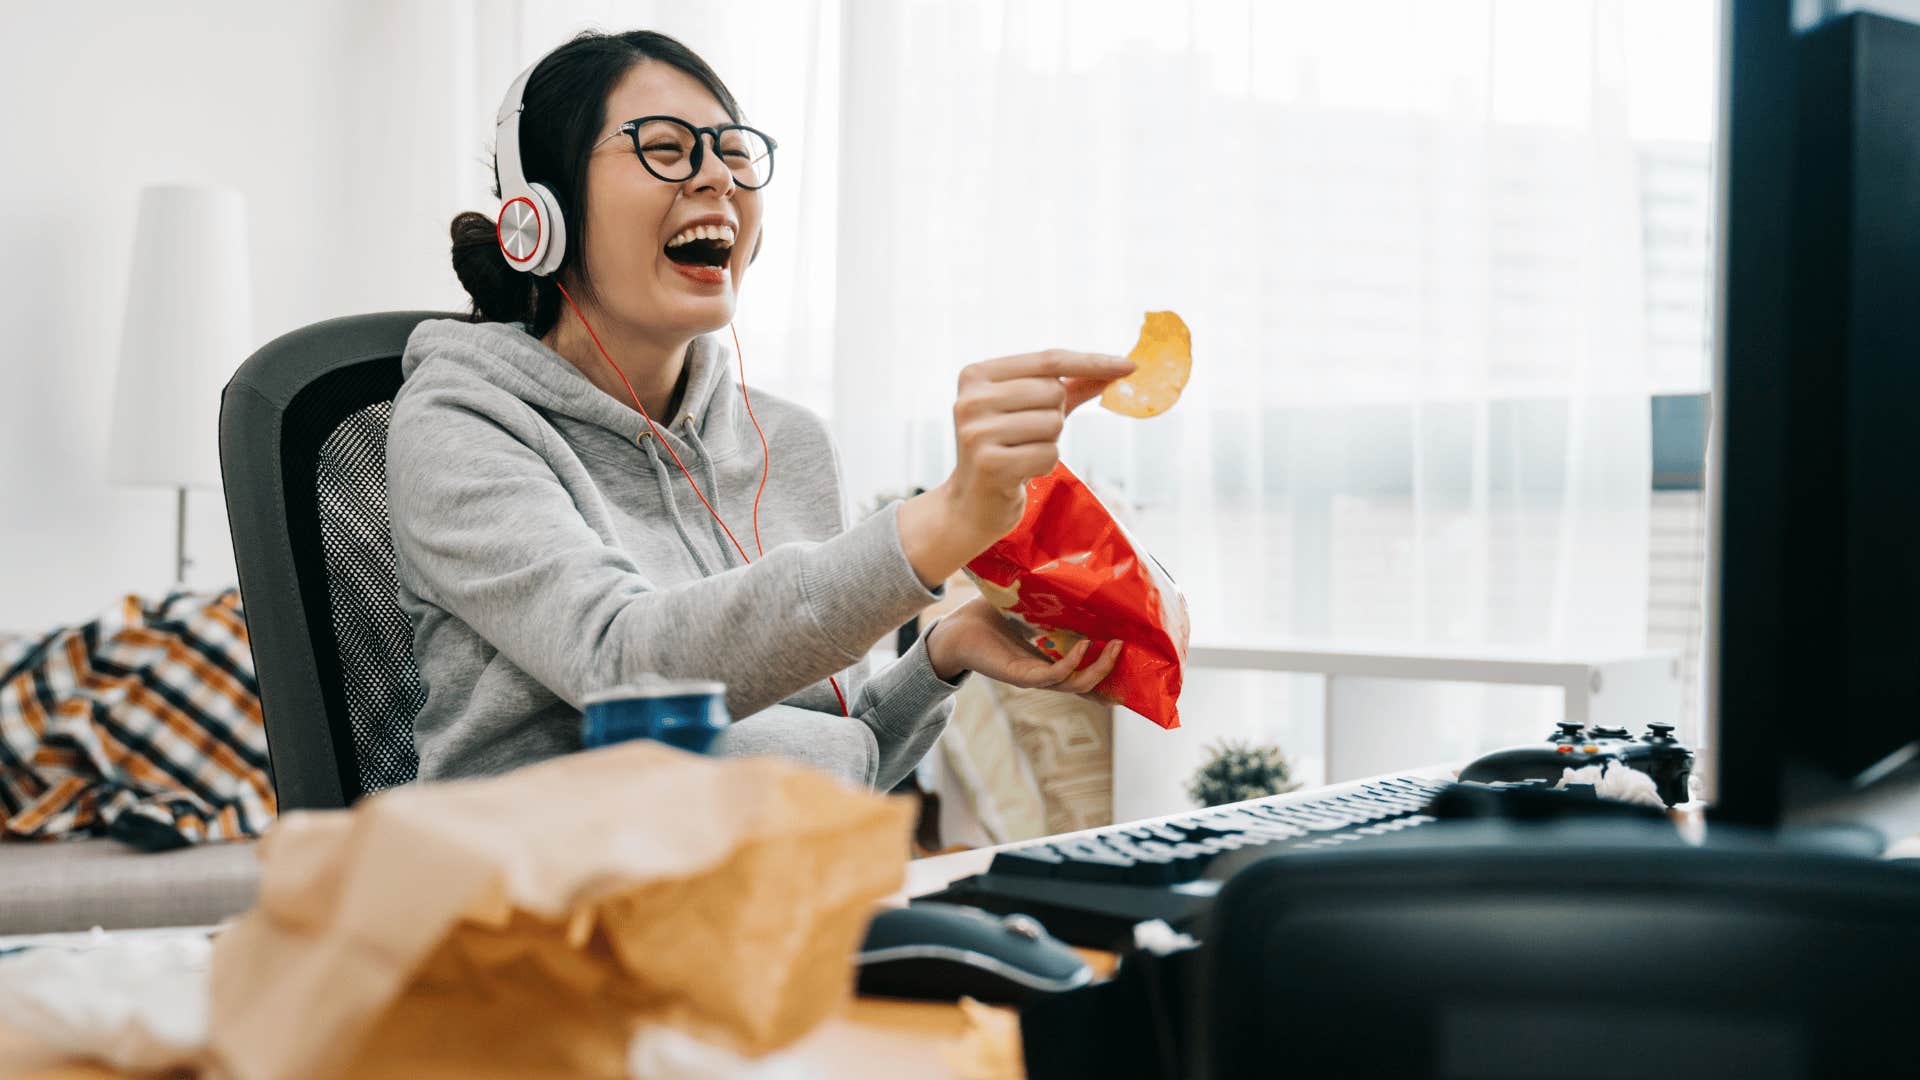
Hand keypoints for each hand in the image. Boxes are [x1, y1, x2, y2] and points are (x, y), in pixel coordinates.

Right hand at [897, 350, 1133, 587]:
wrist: (971, 505)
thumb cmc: (1007, 450)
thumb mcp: (1031, 411)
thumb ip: (1070, 387)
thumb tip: (1117, 368)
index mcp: (977, 375)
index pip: (1047, 360)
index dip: (1091, 362)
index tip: (1129, 365)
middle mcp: (971, 399)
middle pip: (1052, 391)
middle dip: (1056, 415)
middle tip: (1028, 435)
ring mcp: (976, 432)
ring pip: (1053, 423)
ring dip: (1049, 442)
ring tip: (1021, 453)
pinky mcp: (989, 464)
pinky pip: (1048, 454)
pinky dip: (1044, 464)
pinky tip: (1020, 472)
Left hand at [925, 598, 1123, 703]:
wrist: (954, 630)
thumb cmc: (990, 614)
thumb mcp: (1029, 602)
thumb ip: (1051, 592)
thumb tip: (1075, 564)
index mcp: (1052, 657)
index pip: (1087, 669)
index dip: (1111, 670)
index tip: (1137, 658)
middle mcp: (1047, 671)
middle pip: (1089, 683)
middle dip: (1113, 670)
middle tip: (1130, 647)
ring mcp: (1035, 676)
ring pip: (1076, 684)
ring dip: (1099, 668)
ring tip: (1116, 647)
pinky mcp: (1020, 675)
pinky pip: (1052, 676)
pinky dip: (1071, 664)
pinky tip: (1084, 646)